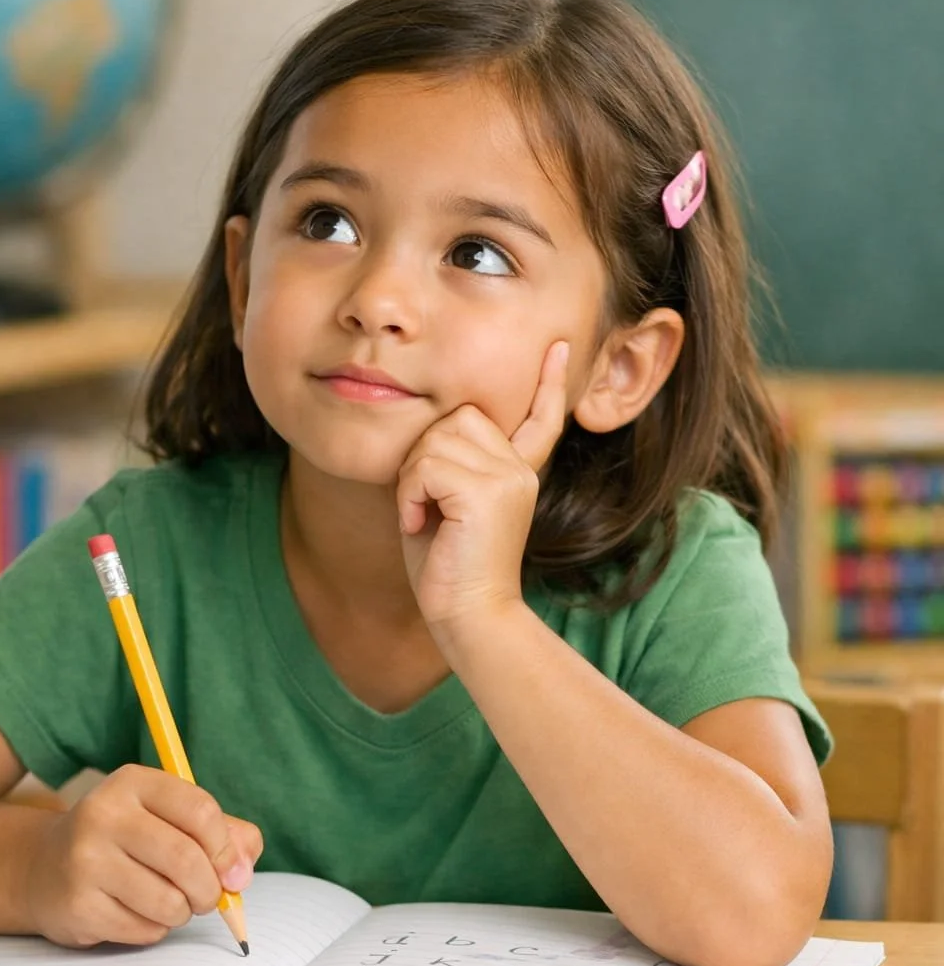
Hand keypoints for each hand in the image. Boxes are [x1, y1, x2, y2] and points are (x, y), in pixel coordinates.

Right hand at [24, 765, 262, 948]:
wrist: (44, 867)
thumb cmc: (128, 841)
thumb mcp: (171, 819)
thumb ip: (224, 833)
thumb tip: (242, 872)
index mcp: (134, 783)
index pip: (200, 811)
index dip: (226, 848)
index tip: (233, 872)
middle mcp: (104, 814)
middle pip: (186, 860)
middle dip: (209, 890)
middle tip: (207, 898)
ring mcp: (85, 860)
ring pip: (169, 902)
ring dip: (182, 913)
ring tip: (169, 904)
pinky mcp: (78, 904)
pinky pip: (144, 930)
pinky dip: (154, 929)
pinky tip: (135, 913)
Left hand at [397, 340, 569, 636]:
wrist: (469, 618)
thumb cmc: (448, 570)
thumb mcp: (450, 506)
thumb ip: (452, 465)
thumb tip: (433, 431)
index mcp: (518, 472)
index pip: (539, 418)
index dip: (547, 383)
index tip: (555, 347)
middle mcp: (520, 469)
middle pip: (458, 417)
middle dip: (424, 455)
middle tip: (423, 505)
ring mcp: (508, 477)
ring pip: (436, 439)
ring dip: (412, 480)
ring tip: (423, 518)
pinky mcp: (487, 491)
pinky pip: (426, 465)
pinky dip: (410, 495)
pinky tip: (420, 524)